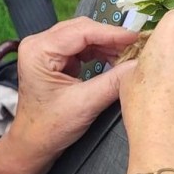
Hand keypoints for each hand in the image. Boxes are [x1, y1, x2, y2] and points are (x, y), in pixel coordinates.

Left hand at [8, 18, 138, 168]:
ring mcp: (46, 49)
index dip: (111, 33)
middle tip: (137, 46)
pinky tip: (115, 59)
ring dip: (107, 45)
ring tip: (129, 54)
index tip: (136, 38)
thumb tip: (139, 65)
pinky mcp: (55, 58)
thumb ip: (113, 82)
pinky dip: (100, 51)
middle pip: (82, 30)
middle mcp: (39, 43)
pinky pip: (81, 46)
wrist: (33, 143)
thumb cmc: (49, 127)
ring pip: (84, 36)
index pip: (81, 31)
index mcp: (38, 50)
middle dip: (111, 38)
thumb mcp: (85, 104)